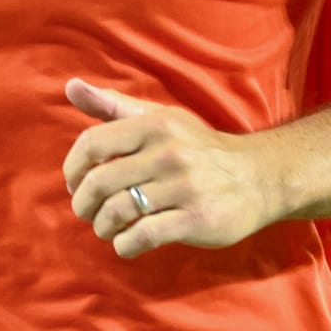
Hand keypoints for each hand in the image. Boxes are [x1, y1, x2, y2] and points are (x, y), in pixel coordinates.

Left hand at [62, 78, 275, 258]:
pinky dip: (125, 244)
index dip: (72, 168)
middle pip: (100, 182)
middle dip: (83, 203)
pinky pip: (144, 236)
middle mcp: (169, 153)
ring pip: (118, 211)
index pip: (93, 143)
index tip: (74, 183)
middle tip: (85, 211)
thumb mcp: (160, 118)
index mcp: (155, 125)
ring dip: (102, 226)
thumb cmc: (198, 147)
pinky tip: (127, 242)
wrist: (259, 177)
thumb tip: (71, 87)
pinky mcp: (196, 219)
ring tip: (106, 228)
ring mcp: (184, 187)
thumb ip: (113, 106)